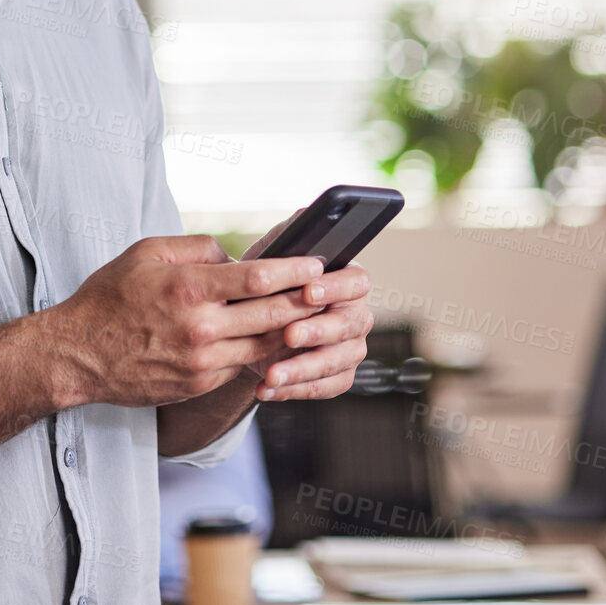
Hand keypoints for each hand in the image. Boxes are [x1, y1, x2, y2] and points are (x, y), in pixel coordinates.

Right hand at [47, 234, 327, 409]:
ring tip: (315, 317)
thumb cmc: (109, 297)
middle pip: (273, 314)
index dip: (296, 270)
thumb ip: (196, 248)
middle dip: (308, 301)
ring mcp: (202, 361)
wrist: (78, 355)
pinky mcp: (199, 384)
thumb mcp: (146, 252)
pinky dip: (263, 353)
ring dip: (293, 332)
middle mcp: (201, 328)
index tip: (318, 263)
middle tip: (332, 290)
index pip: (259, 278)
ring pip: (266, 346)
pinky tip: (277, 341)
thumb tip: (235, 258)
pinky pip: (242, 366)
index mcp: (190, 288)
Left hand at [237, 212, 373, 401]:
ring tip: (271, 373)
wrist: (248, 328)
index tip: (308, 291)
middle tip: (288, 335)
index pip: (357, 281)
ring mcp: (350, 348)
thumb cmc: (265, 287)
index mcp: (346, 281)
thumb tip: (305, 214)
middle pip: (350, 324)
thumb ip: (290, 238)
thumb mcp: (270, 258)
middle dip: (318, 331)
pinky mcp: (338, 376)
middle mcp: (356, 314)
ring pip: (338, 361)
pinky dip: (296, 390)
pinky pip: (325, 387)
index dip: (336, 287)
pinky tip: (268, 389)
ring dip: (303, 369)